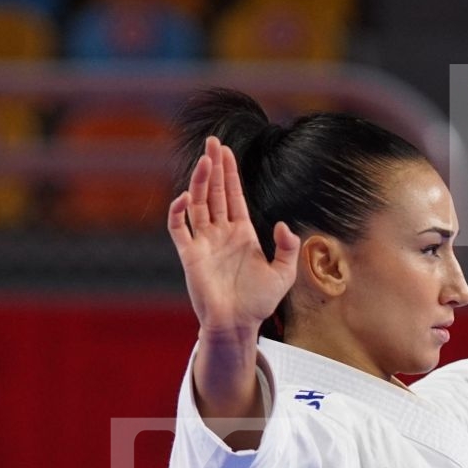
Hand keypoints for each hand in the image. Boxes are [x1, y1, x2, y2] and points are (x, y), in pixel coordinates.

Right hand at [168, 135, 298, 339]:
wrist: (238, 325)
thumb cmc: (259, 303)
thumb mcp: (284, 274)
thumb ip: (288, 247)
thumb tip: (282, 224)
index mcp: (242, 233)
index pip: (233, 196)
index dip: (230, 173)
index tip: (226, 151)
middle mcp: (221, 233)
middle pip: (215, 192)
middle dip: (214, 167)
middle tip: (212, 142)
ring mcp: (204, 242)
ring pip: (198, 203)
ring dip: (200, 181)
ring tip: (205, 160)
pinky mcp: (190, 255)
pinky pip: (179, 227)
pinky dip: (179, 210)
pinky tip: (186, 195)